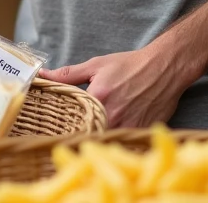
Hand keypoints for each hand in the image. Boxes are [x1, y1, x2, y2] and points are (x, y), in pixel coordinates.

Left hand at [39, 46, 192, 127]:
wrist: (165, 67)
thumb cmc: (130, 65)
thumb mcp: (97, 65)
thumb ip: (68, 74)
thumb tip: (43, 75)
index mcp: (98, 97)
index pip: (73, 121)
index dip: (65, 129)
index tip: (57, 132)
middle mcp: (113, 114)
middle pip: (90, 134)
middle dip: (81, 136)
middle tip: (72, 138)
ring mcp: (128, 125)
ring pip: (106, 140)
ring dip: (98, 140)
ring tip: (90, 140)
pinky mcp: (141, 131)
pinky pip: (124, 142)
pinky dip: (116, 141)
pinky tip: (111, 138)